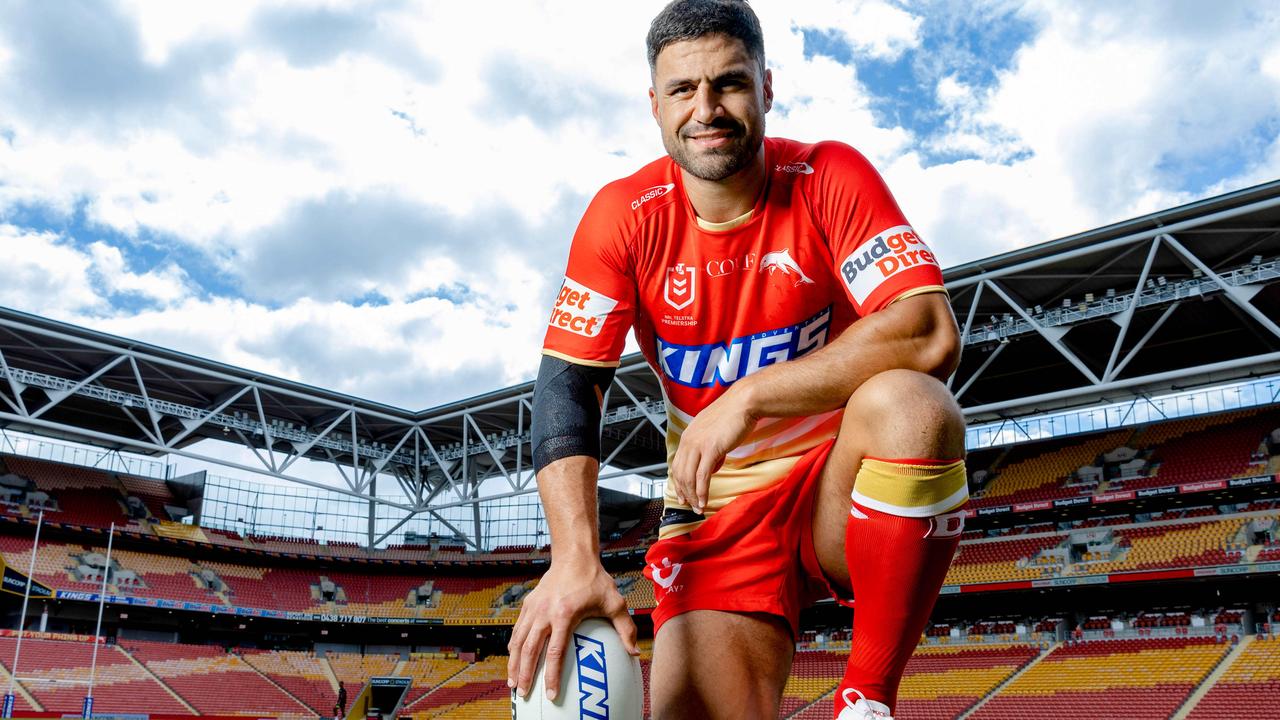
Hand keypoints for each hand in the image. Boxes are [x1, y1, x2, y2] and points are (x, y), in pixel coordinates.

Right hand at [506, 558, 637, 700]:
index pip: (555, 652)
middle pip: (530, 650)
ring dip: (514, 663)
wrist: (574, 556)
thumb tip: (634, 653)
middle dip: (525, 674)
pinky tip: (514, 659)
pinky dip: (514, 646)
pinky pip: (517, 629)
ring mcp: (534, 608)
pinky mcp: (528, 604)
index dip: (551, 676)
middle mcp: (545, 612)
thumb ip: (625, 629)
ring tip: (513, 683)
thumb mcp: (615, 602)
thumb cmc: (596, 580)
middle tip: (524, 693)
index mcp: (564, 614)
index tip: (551, 694)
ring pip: (518, 640)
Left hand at [669, 385, 757, 513]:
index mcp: (688, 436)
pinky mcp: (711, 449)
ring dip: (693, 496)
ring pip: (689, 477)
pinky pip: (702, 476)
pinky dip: (702, 491)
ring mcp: (698, 445)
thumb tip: (712, 465)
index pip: (677, 464)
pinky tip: (704, 500)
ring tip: (698, 507)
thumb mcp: (714, 433)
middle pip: (680, 473)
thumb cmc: (733, 415)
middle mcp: (689, 440)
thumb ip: (710, 448)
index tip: (683, 495)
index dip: (678, 482)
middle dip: (684, 493)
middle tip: (690, 505)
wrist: (743, 402)